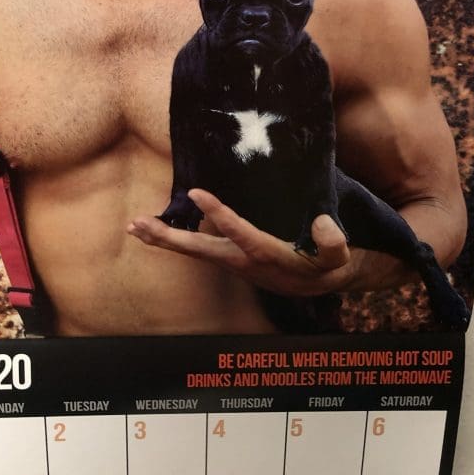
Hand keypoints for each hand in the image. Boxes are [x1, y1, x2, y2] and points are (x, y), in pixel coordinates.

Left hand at [128, 188, 357, 296]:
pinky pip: (197, 249)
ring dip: (164, 240)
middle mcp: (242, 262)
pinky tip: (156, 230)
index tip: (197, 192)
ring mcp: (232, 262)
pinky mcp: (228, 258)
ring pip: (193, 251)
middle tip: (138, 225)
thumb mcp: (338, 255)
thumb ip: (333, 242)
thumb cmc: (326, 264)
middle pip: (200, 251)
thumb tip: (322, 222)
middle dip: (169, 239)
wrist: (317, 282)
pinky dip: (175, 240)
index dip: (219, 215)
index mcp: (267, 256)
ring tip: (135, 227)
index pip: (239, 234)